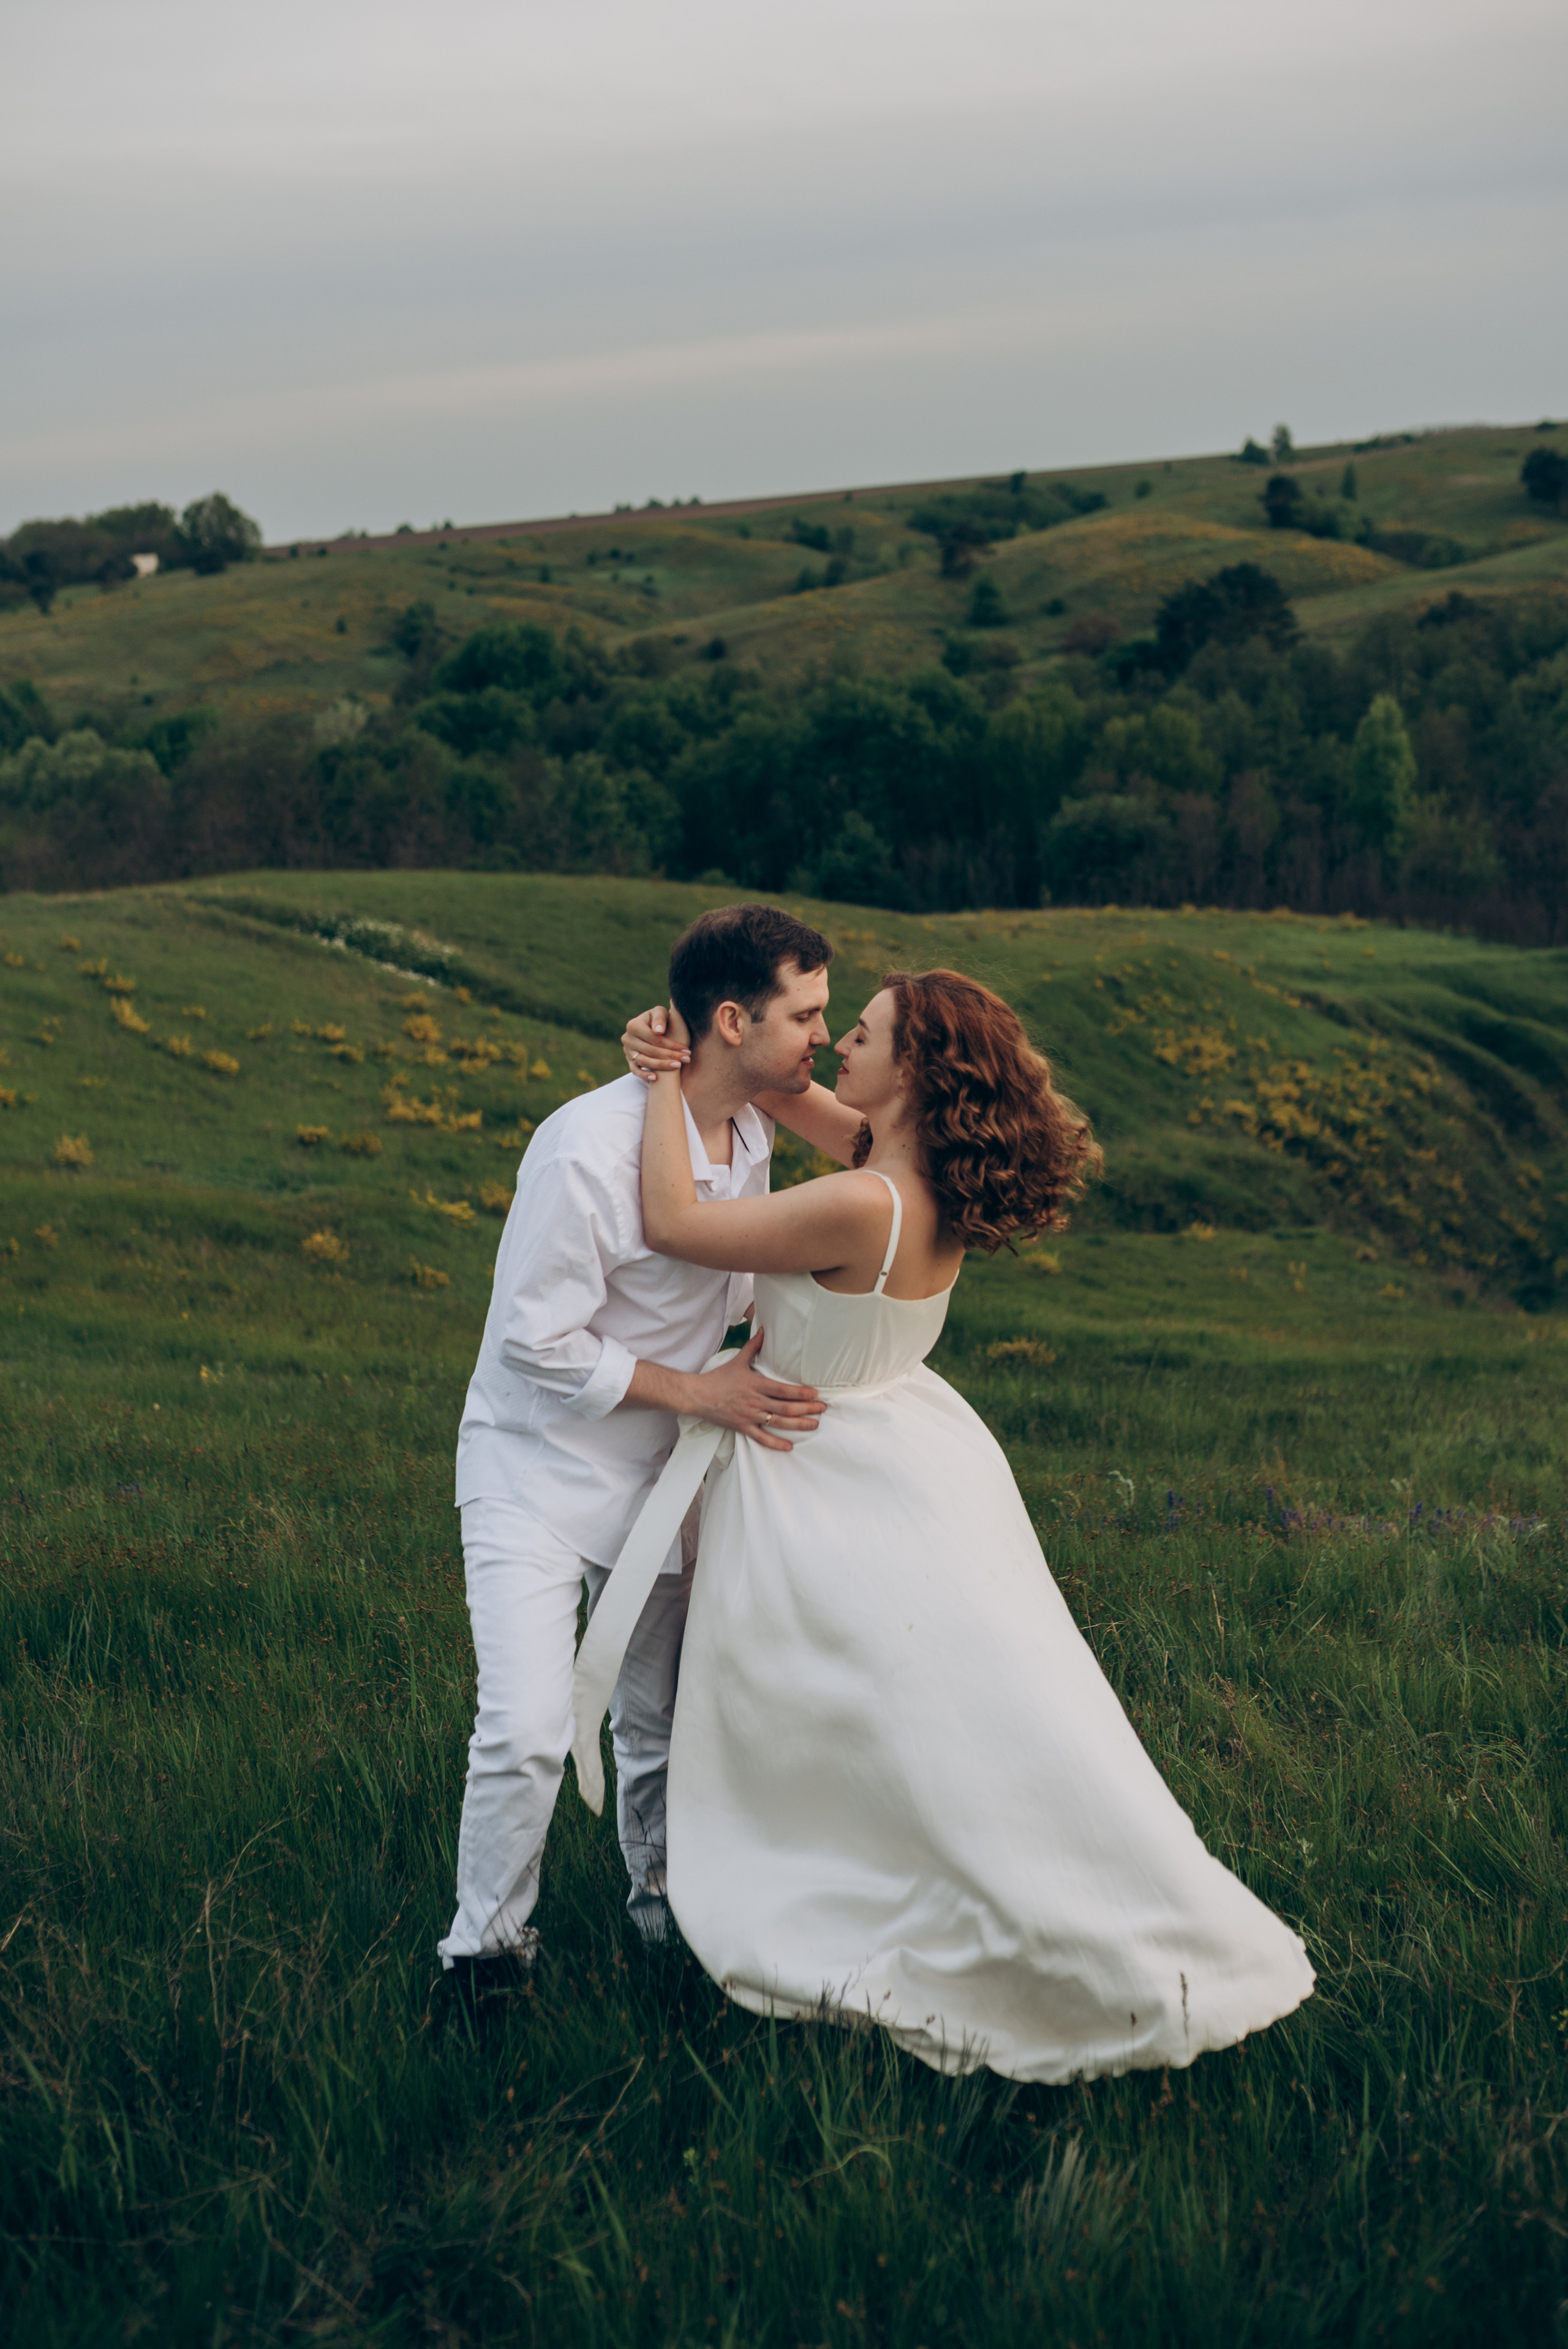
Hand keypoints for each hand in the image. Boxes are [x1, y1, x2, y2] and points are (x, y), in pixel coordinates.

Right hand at [622, 1004, 689, 1083]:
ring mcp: (627, 1050)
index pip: (654, 1038)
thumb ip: (660, 1018)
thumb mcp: (660, 1013)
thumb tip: (658, 1031)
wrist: (651, 1028)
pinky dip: (644, 1075)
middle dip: (670, 1055)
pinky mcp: (629, 1060)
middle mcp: (627, 1038)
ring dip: (661, 1065)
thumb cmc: (659, 1019)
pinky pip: (634, 1070)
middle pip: (650, 1050)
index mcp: (634, 1025)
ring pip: (644, 1061)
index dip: (671, 1045)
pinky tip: (656, 1078)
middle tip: (686, 1059)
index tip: (686, 1050)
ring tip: (677, 1066)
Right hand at [686, 1327, 822, 1451]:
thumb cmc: (719, 1378)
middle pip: (786, 1408)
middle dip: (807, 1408)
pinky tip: (789, 1446)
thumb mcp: (738, 1360)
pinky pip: (762, 1438)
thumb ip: (753, 1346)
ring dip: (799, 1424)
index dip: (801, 1393)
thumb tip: (763, 1330)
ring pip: (778, 1423)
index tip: (815, 1393)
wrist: (699, 1396)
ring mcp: (750, 1416)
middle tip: (823, 1408)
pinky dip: (776, 1443)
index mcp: (756, 1384)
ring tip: (814, 1425)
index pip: (783, 1390)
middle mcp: (756, 1401)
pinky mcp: (743, 1427)